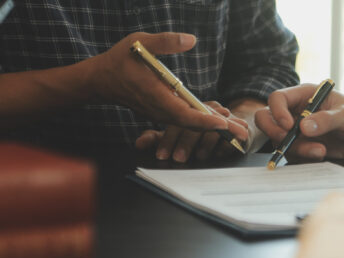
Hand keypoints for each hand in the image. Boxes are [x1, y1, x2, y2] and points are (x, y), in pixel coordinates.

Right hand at [79, 32, 231, 130]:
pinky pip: (185, 120)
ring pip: (190, 124)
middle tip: (242, 132)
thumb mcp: (140, 42)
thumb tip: (192, 40)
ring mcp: (161, 112)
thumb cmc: (120, 59)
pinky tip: (219, 120)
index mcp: (155, 95)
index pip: (183, 114)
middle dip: (217, 129)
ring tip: (238, 129)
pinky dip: (202, 121)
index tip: (222, 123)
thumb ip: (166, 42)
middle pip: (192, 124)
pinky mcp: (162, 112)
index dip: (203, 120)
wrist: (101, 79)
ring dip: (213, 127)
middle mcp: (159, 109)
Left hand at [135, 101, 250, 162]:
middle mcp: (207, 112)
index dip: (168, 140)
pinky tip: (219, 154)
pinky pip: (233, 137)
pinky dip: (225, 146)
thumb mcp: (176, 136)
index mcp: (189, 110)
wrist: (234, 130)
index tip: (162, 156)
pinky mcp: (240, 130)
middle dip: (186, 144)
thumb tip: (139, 143)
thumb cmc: (200, 135)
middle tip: (178, 159)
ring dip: (205, 145)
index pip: (176, 122)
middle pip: (195, 125)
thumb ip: (157, 138)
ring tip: (199, 157)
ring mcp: (224, 119)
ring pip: (214, 129)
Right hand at [254, 84, 343, 162]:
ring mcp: (296, 130)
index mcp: (305, 95)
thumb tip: (304, 127)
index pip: (278, 98)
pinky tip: (321, 154)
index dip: (277, 111)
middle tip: (288, 141)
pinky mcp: (301, 146)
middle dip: (274, 131)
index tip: (290, 126)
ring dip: (295, 148)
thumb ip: (327, 120)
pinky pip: (290, 153)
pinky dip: (302, 157)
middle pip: (267, 118)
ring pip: (278, 139)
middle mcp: (296, 111)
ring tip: (320, 151)